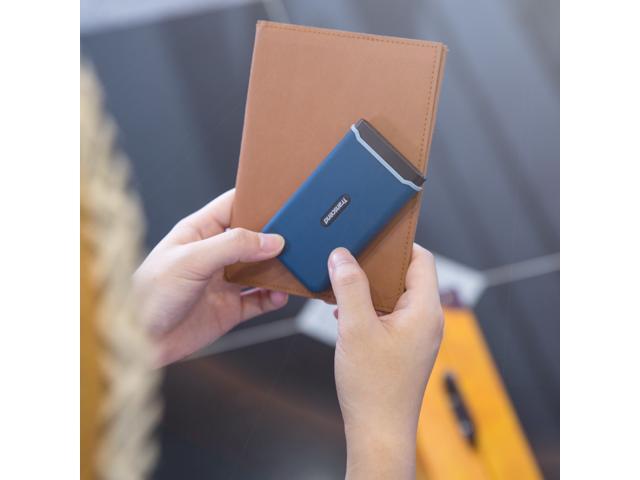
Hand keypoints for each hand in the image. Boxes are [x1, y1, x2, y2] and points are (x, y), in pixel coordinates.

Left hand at [133, 189, 288, 365]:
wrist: (141, 341)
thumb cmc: (149, 294)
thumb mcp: (191, 259)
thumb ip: (233, 245)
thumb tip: (272, 240)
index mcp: (199, 232)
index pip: (232, 206)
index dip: (255, 200)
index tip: (281, 199)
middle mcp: (214, 255)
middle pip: (252, 238)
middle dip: (274, 236)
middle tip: (298, 234)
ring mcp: (223, 282)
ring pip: (261, 269)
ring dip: (278, 268)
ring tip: (295, 265)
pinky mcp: (230, 309)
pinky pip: (260, 300)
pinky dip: (274, 297)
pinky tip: (279, 294)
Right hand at [329, 245, 442, 479]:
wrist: (379, 432)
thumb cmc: (374, 387)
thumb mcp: (356, 328)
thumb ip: (349, 287)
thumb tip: (342, 255)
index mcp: (424, 310)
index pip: (420, 259)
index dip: (396, 244)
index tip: (371, 235)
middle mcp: (426, 320)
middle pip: (406, 276)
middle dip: (376, 266)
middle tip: (349, 258)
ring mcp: (416, 335)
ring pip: (394, 296)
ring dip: (368, 289)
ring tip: (342, 284)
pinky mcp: (403, 347)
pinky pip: (388, 315)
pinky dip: (368, 308)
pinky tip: (344, 313)